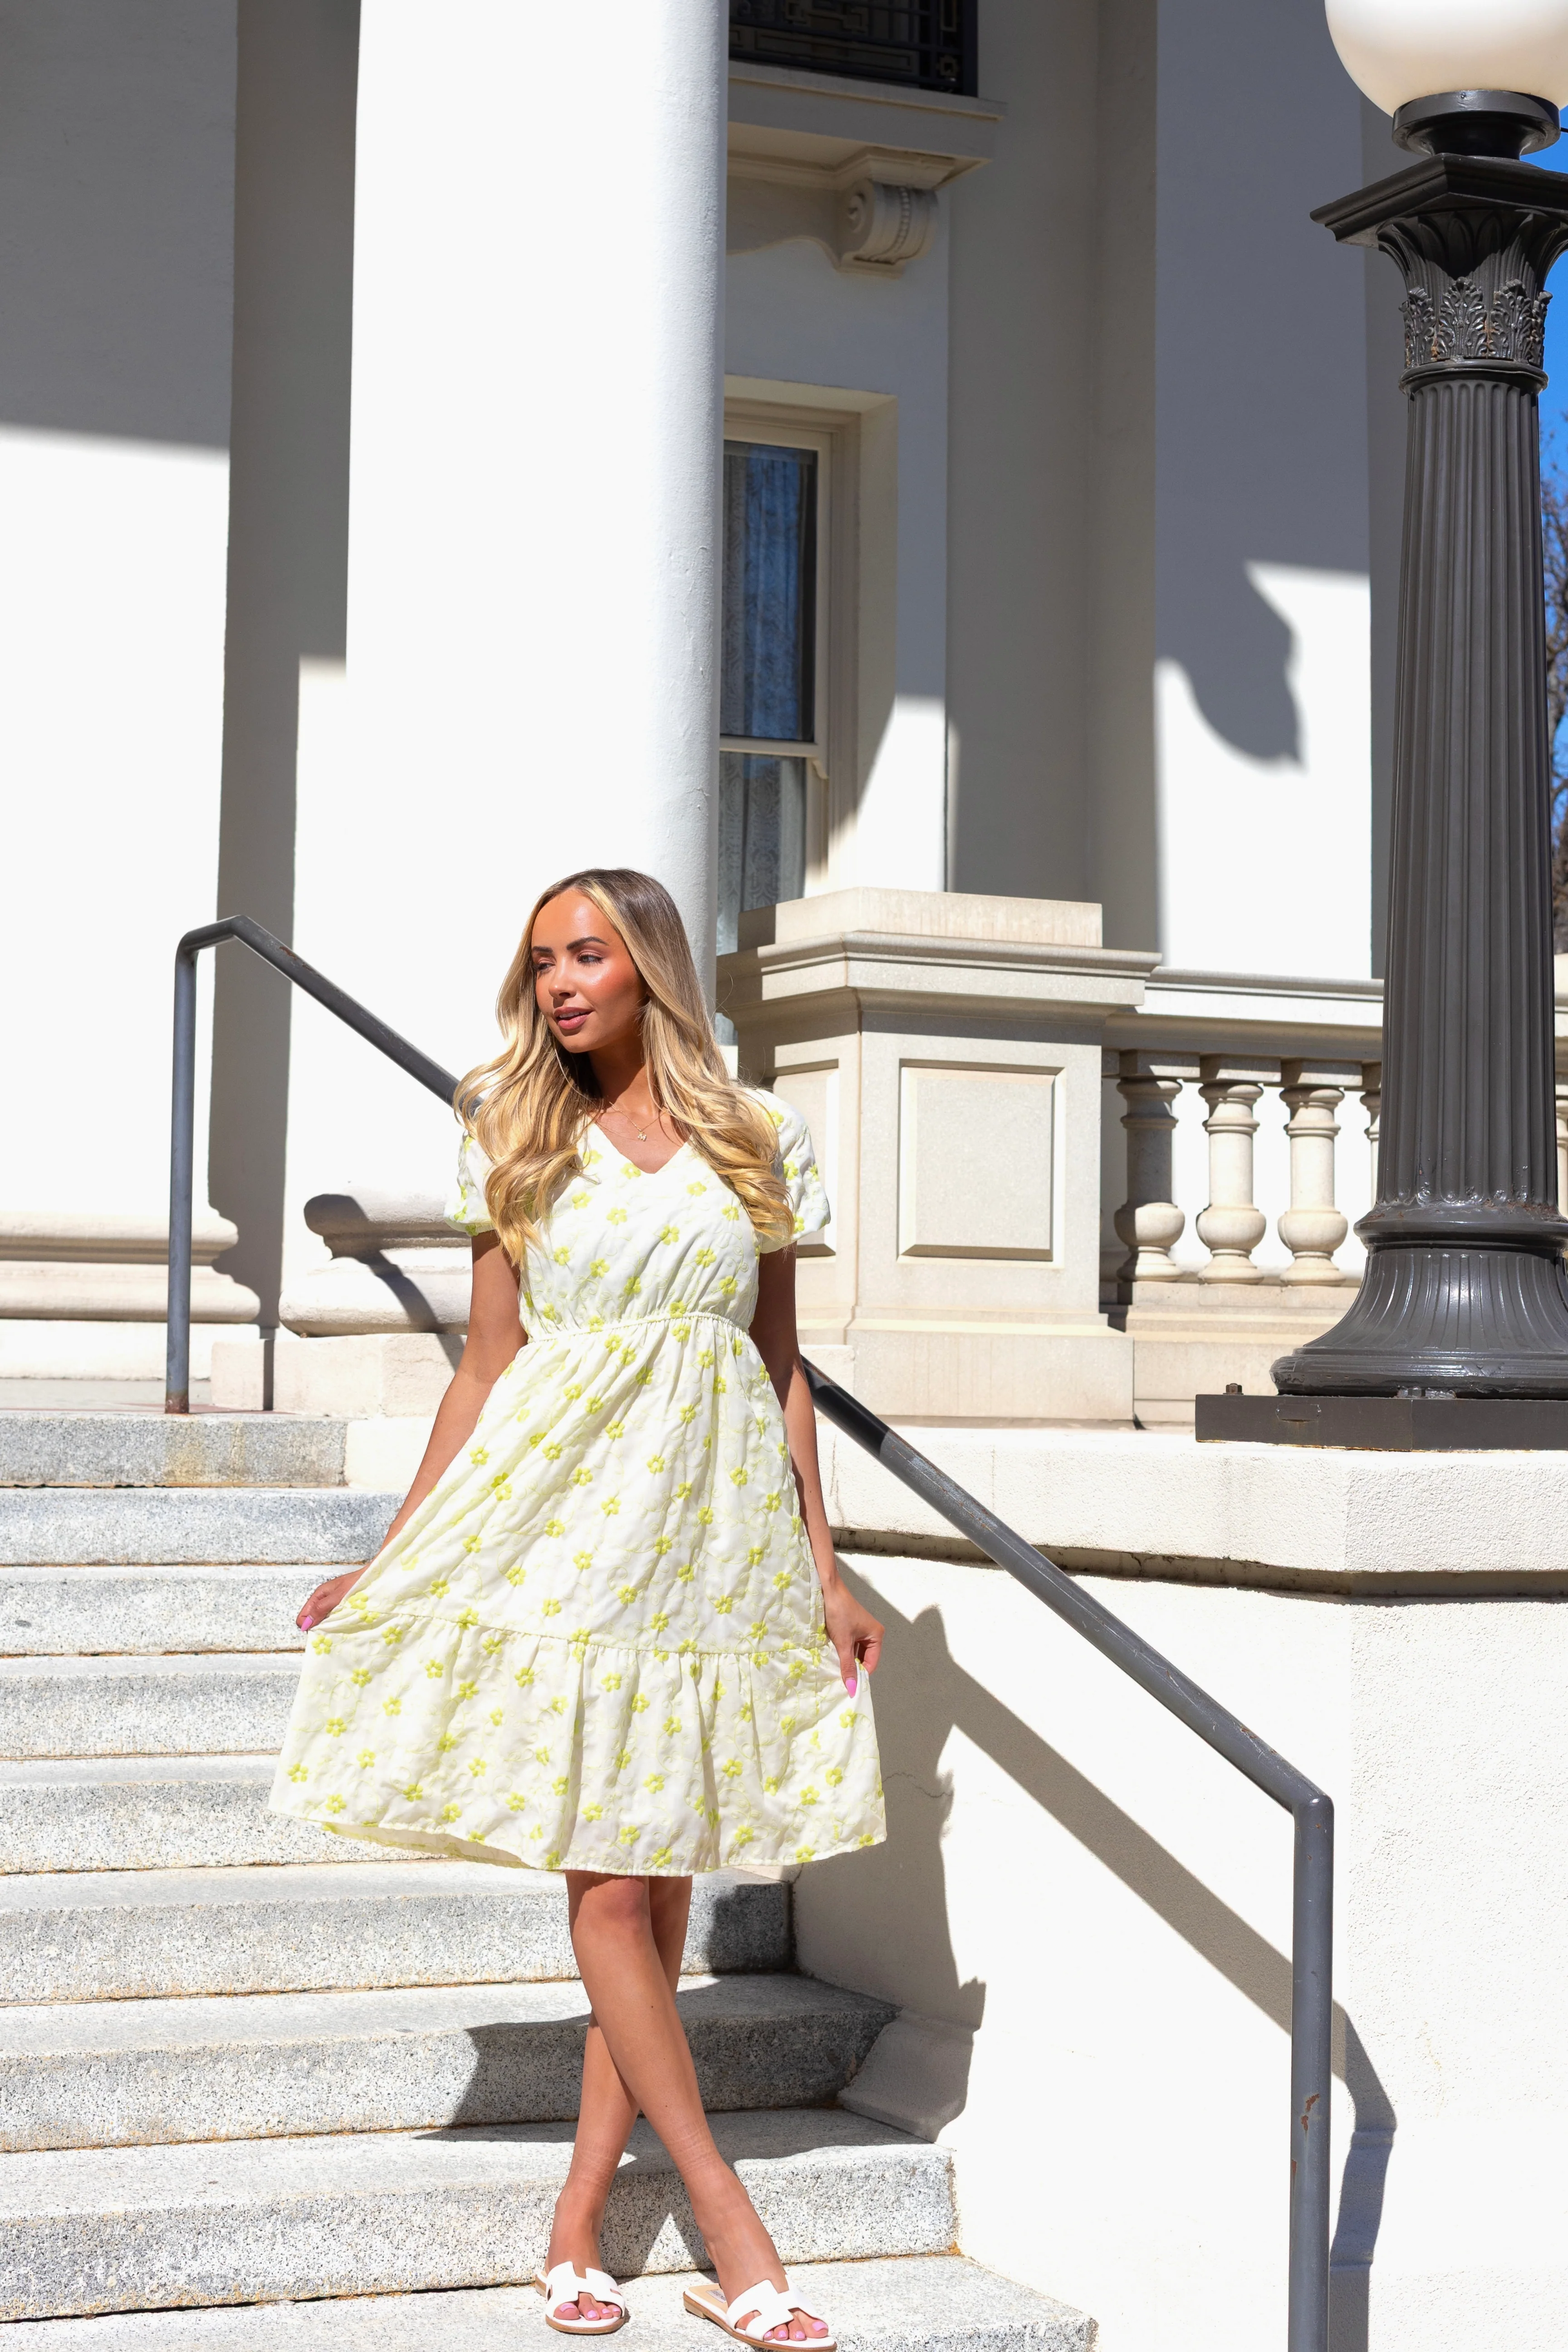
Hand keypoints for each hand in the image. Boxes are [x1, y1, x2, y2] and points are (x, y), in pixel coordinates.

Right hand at [297, 1570, 364, 1632]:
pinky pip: (336, 1620)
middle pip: (313, 1620)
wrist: (375, 1578)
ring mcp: (334, 1606)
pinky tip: (346, 1626)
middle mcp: (324, 1601)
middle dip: (319, 1628)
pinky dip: (339, 1624)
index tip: (318, 1632)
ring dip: (330, 1627)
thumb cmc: (358, 1583)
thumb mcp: (337, 1596)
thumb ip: (321, 1608)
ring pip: (325, 1621)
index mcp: (319, 1595)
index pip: (303, 1616)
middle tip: (331, 1632)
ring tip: (340, 1628)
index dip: (308, 1626)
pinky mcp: (343, 1609)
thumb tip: (306, 1623)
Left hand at [820, 1575, 882, 1694]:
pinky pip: (849, 1645)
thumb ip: (848, 1666)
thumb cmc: (838, 1613)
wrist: (827, 1589)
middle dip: (853, 1667)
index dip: (861, 1675)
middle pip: (864, 1658)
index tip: (848, 1686)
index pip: (871, 1663)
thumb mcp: (843, 1642)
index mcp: (876, 1635)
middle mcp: (872, 1633)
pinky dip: (842, 1652)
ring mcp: (861, 1630)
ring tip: (835, 1669)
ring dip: (846, 1660)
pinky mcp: (851, 1627)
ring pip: (855, 1652)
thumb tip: (852, 1689)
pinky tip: (833, 1657)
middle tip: (840, 1679)